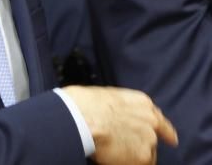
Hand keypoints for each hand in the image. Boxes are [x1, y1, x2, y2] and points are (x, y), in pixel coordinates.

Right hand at [63, 86, 177, 164]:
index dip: (165, 131)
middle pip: (154, 139)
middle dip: (144, 144)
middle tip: (133, 148)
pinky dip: (129, 162)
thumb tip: (120, 117)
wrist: (84, 116)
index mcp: (142, 103)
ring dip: (136, 155)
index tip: (170, 138)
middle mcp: (151, 121)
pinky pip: (140, 164)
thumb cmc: (88, 103)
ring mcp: (150, 140)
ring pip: (148, 154)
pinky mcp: (144, 157)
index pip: (160, 119)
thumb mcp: (110, 96)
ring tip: (117, 152)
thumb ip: (123, 108)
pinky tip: (115, 158)